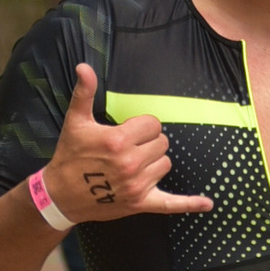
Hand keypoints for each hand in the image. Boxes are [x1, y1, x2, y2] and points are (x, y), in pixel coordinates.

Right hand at [49, 63, 211, 221]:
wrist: (60, 195)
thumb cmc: (69, 155)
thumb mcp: (76, 122)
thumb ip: (84, 92)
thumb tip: (84, 66)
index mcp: (118, 141)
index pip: (153, 124)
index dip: (141, 126)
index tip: (126, 131)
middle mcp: (130, 164)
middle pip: (162, 143)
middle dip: (148, 142)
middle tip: (127, 148)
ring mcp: (137, 185)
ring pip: (165, 164)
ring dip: (154, 162)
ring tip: (132, 164)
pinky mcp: (140, 203)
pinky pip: (171, 204)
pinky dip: (190, 203)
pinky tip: (208, 203)